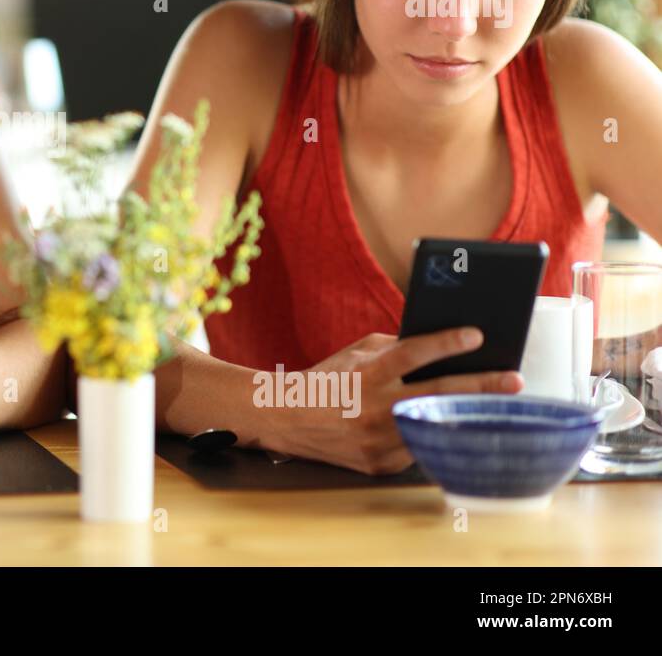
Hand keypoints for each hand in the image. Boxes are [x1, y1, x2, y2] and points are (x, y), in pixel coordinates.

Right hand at [265, 327, 522, 474]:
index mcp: (366, 374)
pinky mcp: (378, 464)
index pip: (411, 354)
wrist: (288, 418)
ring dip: (465, 416)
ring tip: (493, 407)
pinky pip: (416, 448)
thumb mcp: (357, 353)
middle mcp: (372, 408)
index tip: (477, 336)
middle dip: (481, 387)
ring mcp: (377, 441)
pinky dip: (432, 435)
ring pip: (433, 427)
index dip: (445, 343)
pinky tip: (450, 428)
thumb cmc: (328, 379)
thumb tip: (441, 348)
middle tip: (514, 380)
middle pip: (437, 395)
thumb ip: (395, 348)